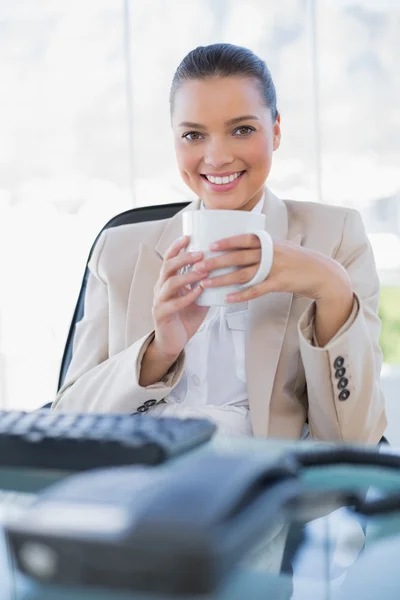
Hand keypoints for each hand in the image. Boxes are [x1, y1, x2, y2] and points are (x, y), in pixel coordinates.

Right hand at [151, 236, 208, 359]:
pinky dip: (188, 296)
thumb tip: (223, 269)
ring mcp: (159, 301)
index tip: (188, 236)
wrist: (174, 342)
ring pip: (170, 283)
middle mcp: (160, 288)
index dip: (176, 247)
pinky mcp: (162, 315)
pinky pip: (174, 303)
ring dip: (188, 276)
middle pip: (167, 267)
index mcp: (167, 281)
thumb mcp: (198, 297)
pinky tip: (200, 292)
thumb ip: (205, 284)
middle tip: (200, 254)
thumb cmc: (186, 317)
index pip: (169, 259)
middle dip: (183, 258)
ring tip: (203, 271)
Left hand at [194, 234, 351, 303]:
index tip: (209, 246)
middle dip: (216, 262)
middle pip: (238, 257)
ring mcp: (274, 268)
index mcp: (268, 241)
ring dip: (222, 279)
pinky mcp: (279, 283)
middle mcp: (270, 253)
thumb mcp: (279, 246)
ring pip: (243, 274)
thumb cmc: (296, 259)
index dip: (226, 242)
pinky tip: (228, 299)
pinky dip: (241, 294)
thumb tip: (238, 247)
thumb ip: (261, 246)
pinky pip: (256, 290)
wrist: (321, 272)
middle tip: (197, 267)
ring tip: (206, 283)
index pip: (243, 239)